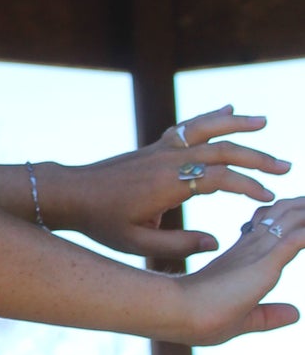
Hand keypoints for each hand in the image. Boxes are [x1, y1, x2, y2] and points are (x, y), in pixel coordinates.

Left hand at [48, 105, 289, 260]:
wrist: (71, 194)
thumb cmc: (102, 222)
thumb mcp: (137, 244)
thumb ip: (178, 247)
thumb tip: (216, 242)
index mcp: (167, 184)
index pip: (220, 178)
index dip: (248, 187)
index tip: (268, 199)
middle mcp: (168, 159)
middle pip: (222, 150)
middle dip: (257, 158)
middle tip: (285, 168)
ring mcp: (162, 148)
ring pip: (206, 129)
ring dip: (237, 125)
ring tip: (264, 122)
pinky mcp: (156, 145)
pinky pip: (189, 126)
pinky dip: (211, 116)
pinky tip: (229, 108)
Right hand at [165, 199, 304, 344]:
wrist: (174, 313)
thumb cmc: (199, 319)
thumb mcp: (246, 318)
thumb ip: (269, 314)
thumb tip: (296, 313)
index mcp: (241, 256)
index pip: (268, 226)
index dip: (286, 218)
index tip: (299, 215)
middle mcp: (251, 248)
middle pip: (283, 215)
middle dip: (303, 209)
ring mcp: (257, 253)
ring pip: (293, 220)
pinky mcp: (264, 262)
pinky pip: (298, 239)